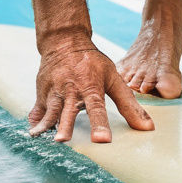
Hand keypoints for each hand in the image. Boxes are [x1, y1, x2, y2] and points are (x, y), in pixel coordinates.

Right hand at [28, 38, 155, 142]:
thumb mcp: (113, 78)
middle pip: (68, 110)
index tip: (102, 140)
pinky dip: (35, 121)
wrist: (65, 42)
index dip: (100, 124)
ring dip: (45, 125)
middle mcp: (71, 89)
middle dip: (65, 126)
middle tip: (62, 140)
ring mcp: (54, 91)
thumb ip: (129, 104)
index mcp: (91, 85)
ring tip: (38, 137)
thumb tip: (148, 128)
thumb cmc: (93, 63)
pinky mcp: (41, 94)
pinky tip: (33, 132)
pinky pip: (36, 111)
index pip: (97, 107)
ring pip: (49, 111)